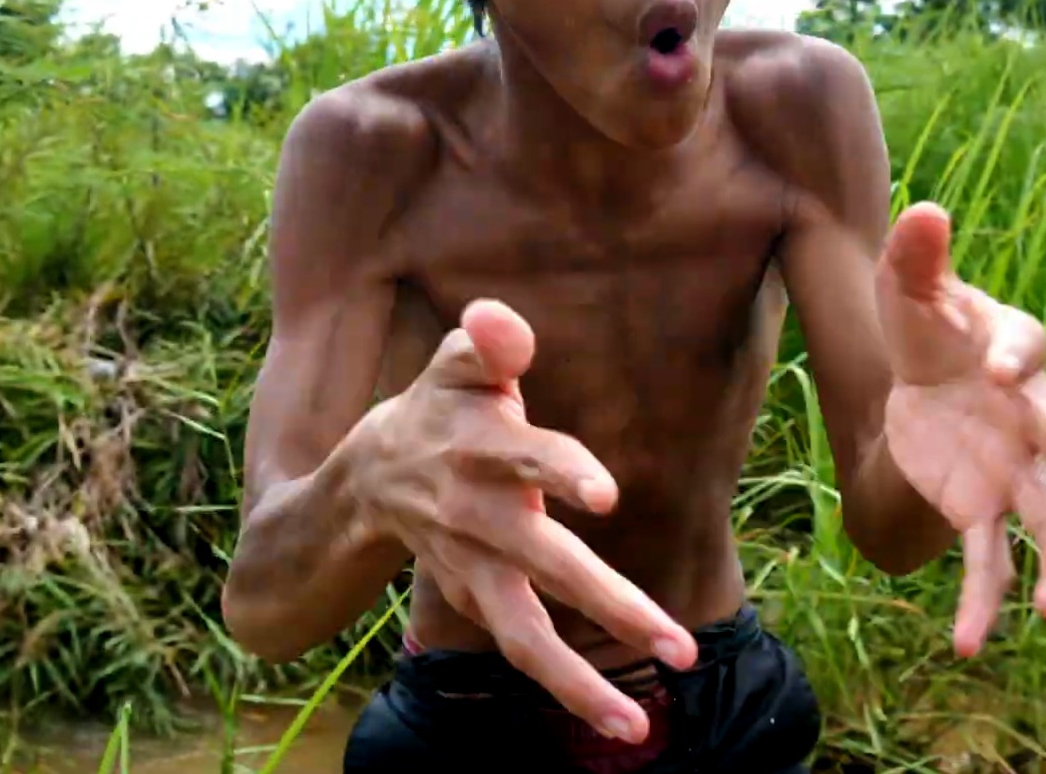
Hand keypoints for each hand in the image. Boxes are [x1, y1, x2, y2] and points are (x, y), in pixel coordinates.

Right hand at [347, 299, 698, 743]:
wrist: (369, 474)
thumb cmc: (443, 406)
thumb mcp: (455, 362)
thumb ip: (487, 342)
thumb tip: (502, 320)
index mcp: (478, 447)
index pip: (523, 458)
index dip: (560, 471)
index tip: (605, 495)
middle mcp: (477, 516)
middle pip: (543, 564)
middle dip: (610, 602)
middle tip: (676, 643)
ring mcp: (474, 568)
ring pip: (522, 633)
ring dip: (578, 684)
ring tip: (638, 725)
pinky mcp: (476, 600)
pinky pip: (522, 649)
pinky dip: (566, 688)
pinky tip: (622, 717)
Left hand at [876, 202, 1045, 657]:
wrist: (914, 368)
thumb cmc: (924, 318)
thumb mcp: (906, 287)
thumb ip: (916, 256)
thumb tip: (922, 210)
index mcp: (1011, 351)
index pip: (1026, 349)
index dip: (1013, 355)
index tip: (996, 368)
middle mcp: (1031, 416)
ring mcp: (1015, 468)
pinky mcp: (982, 506)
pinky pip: (990, 561)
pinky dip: (983, 602)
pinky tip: (968, 645)